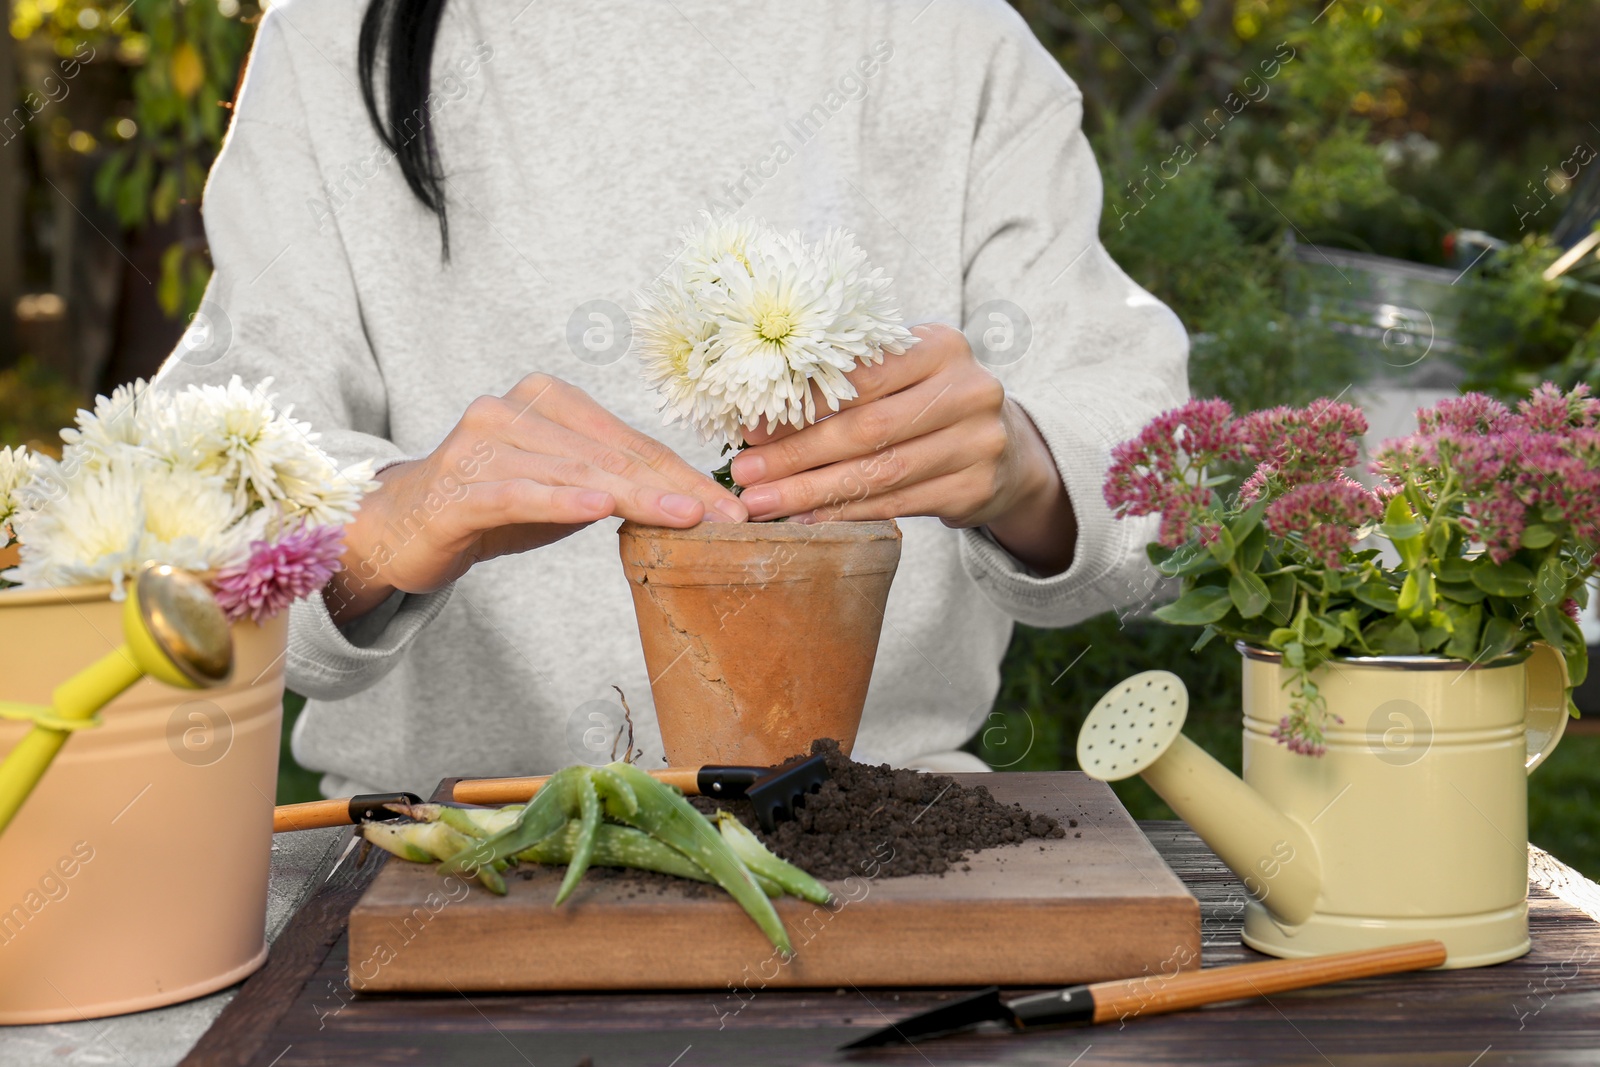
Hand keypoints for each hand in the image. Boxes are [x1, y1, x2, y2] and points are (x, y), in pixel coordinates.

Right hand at [326, 372, 746, 621]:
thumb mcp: (565, 491)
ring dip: (635, 498)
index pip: (630, 441)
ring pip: (574, 473)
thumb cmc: (495, 504)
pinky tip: (598, 510)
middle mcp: (512, 409)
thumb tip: (697, 503)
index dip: (684, 475)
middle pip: (610, 456)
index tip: (732, 508)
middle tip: (725, 519)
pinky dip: (560, 501)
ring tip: (686, 519)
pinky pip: (517, 492)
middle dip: (673, 489)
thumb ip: (617, 486)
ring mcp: (480, 444)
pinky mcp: (457, 486)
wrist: (403, 529)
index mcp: (546, 399)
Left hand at [729, 324, 1076, 574]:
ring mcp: (978, 443)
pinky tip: (807, 521)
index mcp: (942, 346)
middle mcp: (969, 390)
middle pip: (868, 428)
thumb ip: (847, 385)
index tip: (750, 430)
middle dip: (798, 455)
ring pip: (880, 472)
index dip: (803, 405)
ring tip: (764, 505)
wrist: (1007, 447)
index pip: (862, 377)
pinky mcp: (975, 488)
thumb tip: (759, 420)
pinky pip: (898, 504)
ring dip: (813, 492)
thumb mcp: (903, 375)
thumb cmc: (930, 403)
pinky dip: (846, 514)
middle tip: (746, 475)